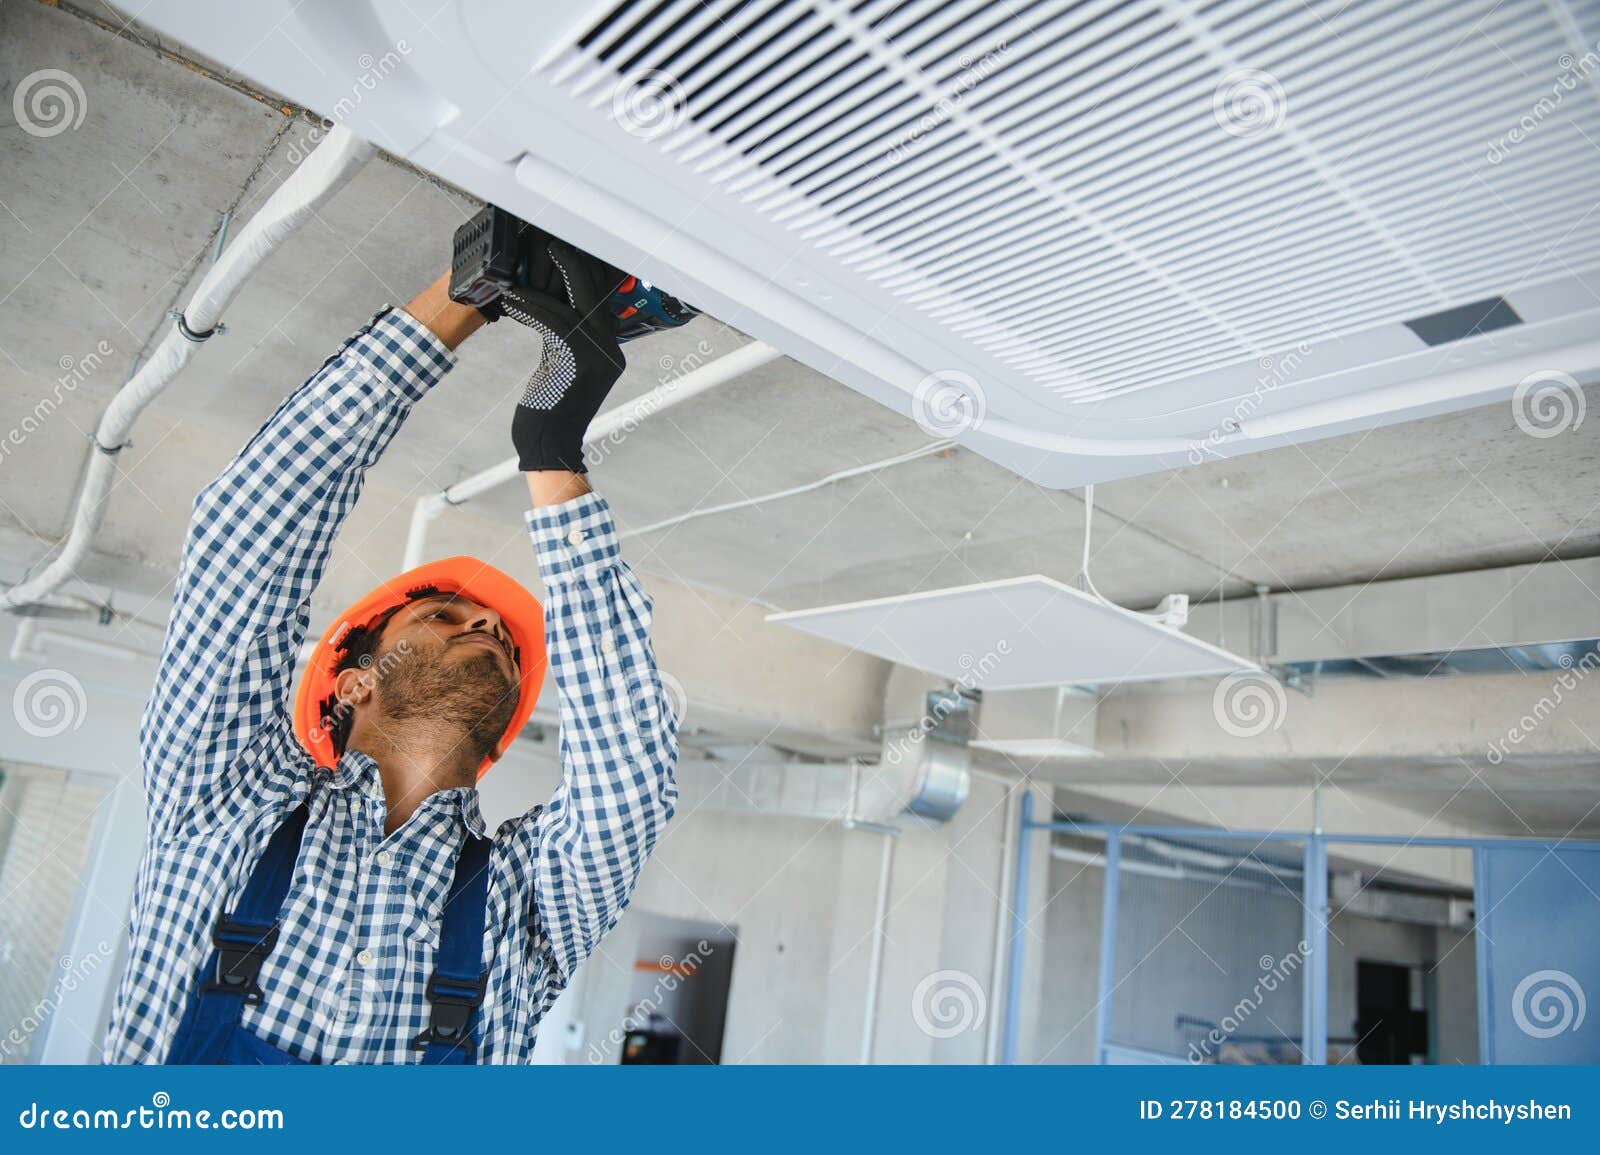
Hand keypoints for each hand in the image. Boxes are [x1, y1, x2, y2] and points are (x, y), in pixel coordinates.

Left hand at [510, 238, 626, 473]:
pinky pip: (554, 321)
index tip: (565, 251)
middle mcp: (610, 351)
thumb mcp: (562, 368)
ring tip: (531, 263)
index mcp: (610, 351)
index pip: (601, 300)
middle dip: (574, 263)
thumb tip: (552, 305)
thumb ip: (564, 339)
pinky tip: (513, 298)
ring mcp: (598, 356)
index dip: (584, 271)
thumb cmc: (550, 411)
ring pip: (576, 302)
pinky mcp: (577, 361)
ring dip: (549, 279)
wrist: (550, 447)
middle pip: (595, 293)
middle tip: (552, 243)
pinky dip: (531, 306)